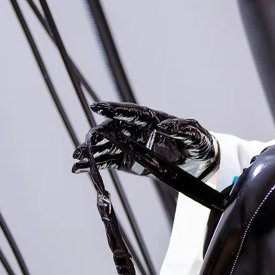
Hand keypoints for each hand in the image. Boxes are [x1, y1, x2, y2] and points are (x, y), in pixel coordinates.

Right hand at [71, 102, 217, 180]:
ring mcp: (130, 145)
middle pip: (112, 128)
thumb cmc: (197, 143)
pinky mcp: (127, 160)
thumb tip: (165, 126)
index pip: (130, 113)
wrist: (198, 163)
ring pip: (106, 145)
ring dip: (90, 150)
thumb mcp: (195, 135)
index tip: (97, 106)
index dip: (114, 109)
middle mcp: (136, 129)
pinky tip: (79, 168)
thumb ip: (183, 129)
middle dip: (96, 134)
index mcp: (151, 119)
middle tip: (85, 142)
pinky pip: (108, 160)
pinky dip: (94, 164)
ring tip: (76, 157)